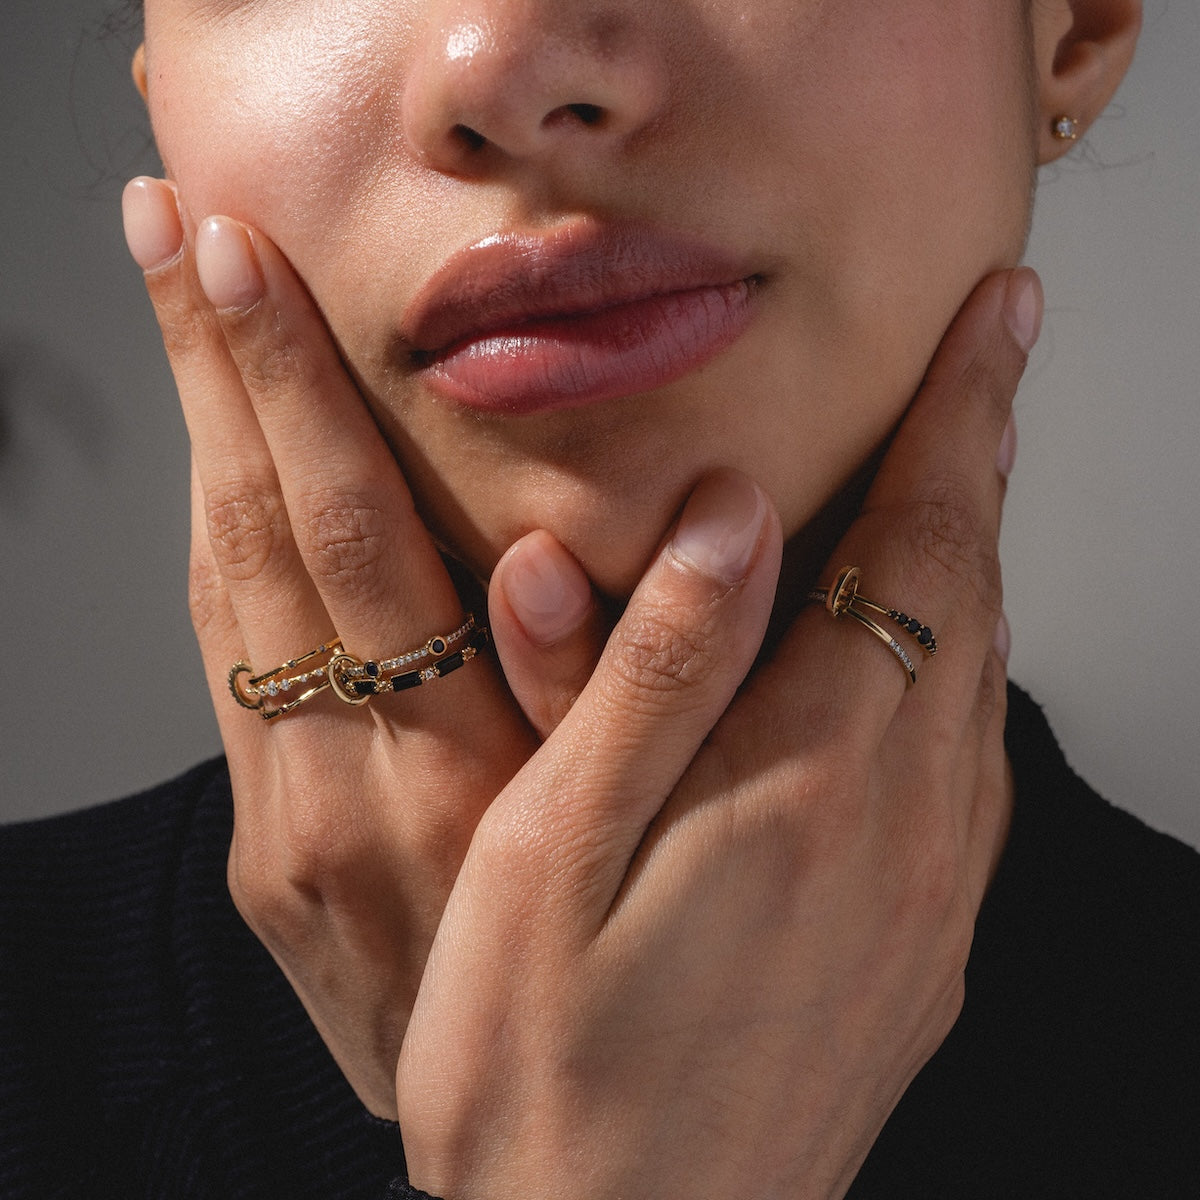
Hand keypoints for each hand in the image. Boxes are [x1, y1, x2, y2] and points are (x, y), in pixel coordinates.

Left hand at [121, 177, 612, 1115]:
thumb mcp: (617, 849)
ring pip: (221, 594)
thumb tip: (536, 564)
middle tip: (166, 226)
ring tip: (179, 308)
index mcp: (436, 767)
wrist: (527, 1147)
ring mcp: (283, 820)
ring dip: (200, 445)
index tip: (241, 263)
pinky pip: (225, 670)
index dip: (288, 393)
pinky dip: (214, 552)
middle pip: (252, 539)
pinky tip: (218, 475)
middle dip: (210, 375)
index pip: (340, 536)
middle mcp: (334, 784)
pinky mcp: (265, 854)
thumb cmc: (582, 981)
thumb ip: (593, 705)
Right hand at [397, 269, 1041, 1198]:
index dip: (964, 417)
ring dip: (972, 567)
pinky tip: (916, 674)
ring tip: (951, 489)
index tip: (1001, 315)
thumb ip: (655, 671)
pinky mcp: (915, 951)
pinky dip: (955, 679)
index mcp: (817, 779)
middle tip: (987, 369)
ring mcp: (927, 897)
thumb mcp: (557, 846)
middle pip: (971, 600)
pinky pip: (965, 772)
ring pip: (978, 681)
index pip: (921, 546)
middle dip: (981, 467)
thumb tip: (737, 518)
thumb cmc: (550, 1059)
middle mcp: (905, 828)